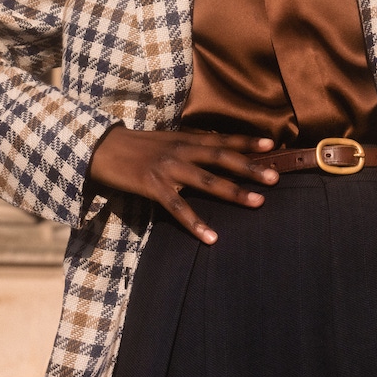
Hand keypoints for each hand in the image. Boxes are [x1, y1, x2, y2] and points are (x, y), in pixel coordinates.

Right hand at [87, 125, 277, 243]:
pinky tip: (212, 237)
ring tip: (257, 202)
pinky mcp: (153, 187)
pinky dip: (196, 223)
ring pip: (207, 182)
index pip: (221, 139)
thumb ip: (188, 146)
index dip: (246, 141)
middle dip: (250, 168)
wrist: (101, 148)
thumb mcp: (165, 141)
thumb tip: (213, 151)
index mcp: (184, 139)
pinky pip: (178, 209)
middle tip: (275, 178)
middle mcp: (180, 151)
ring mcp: (167, 169)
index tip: (272, 144)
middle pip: (221, 158)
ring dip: (233, 192)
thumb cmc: (135, 146)